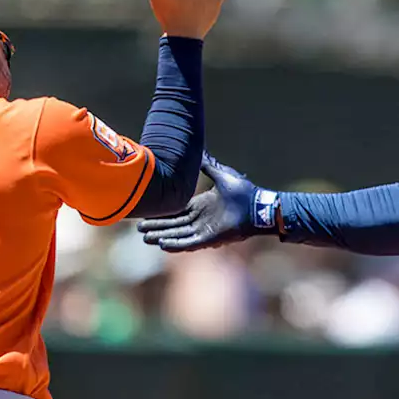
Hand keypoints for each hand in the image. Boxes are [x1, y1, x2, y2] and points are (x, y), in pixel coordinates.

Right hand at [138, 155, 278, 251]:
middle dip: (157, 226)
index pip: (177, 211)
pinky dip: (177, 244)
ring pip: (178, 234)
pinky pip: (190, 243)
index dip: (162, 213)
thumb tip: (200, 153)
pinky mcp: (211, 239)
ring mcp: (205, 230)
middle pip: (173, 225)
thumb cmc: (245, 192)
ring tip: (145, 238)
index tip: (147, 212)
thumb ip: (209, 167)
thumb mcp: (222, 176)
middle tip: (139, 228)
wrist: (259, 206)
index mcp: (202, 205)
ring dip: (162, 236)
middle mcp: (201, 219)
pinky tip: (163, 245)